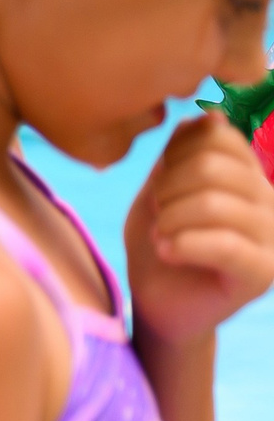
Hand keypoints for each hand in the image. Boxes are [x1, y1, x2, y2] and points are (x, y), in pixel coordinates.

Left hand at [126, 112, 273, 346]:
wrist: (159, 302)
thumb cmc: (159, 241)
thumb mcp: (161, 189)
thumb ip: (181, 154)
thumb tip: (207, 117)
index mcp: (248, 175)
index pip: (219, 135)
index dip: (175, 153)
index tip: (159, 183)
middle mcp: (270, 200)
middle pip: (212, 167)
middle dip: (168, 188)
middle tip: (158, 215)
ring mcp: (273, 237)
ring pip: (215, 203)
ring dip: (170, 219)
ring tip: (161, 236)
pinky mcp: (264, 273)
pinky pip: (225, 244)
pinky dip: (183, 244)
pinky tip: (167, 251)